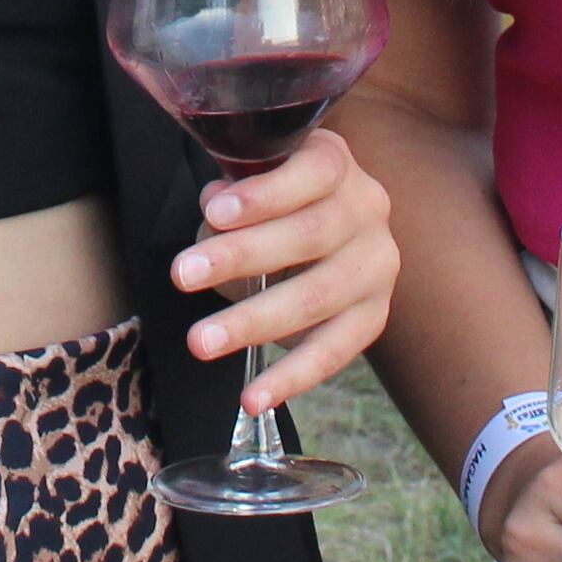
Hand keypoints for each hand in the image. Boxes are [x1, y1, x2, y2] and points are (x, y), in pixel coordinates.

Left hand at [173, 130, 400, 410]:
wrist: (318, 225)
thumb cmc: (271, 200)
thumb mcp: (249, 182)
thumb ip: (231, 194)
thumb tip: (215, 210)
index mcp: (335, 163)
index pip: (312, 171)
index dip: (265, 193)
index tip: (214, 212)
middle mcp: (368, 209)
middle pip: (309, 235)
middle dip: (241, 257)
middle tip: (182, 275)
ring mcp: (379, 265)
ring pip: (318, 297)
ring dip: (254, 321)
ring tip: (201, 341)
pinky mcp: (375, 315)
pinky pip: (335, 351)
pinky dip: (292, 377)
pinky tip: (253, 398)